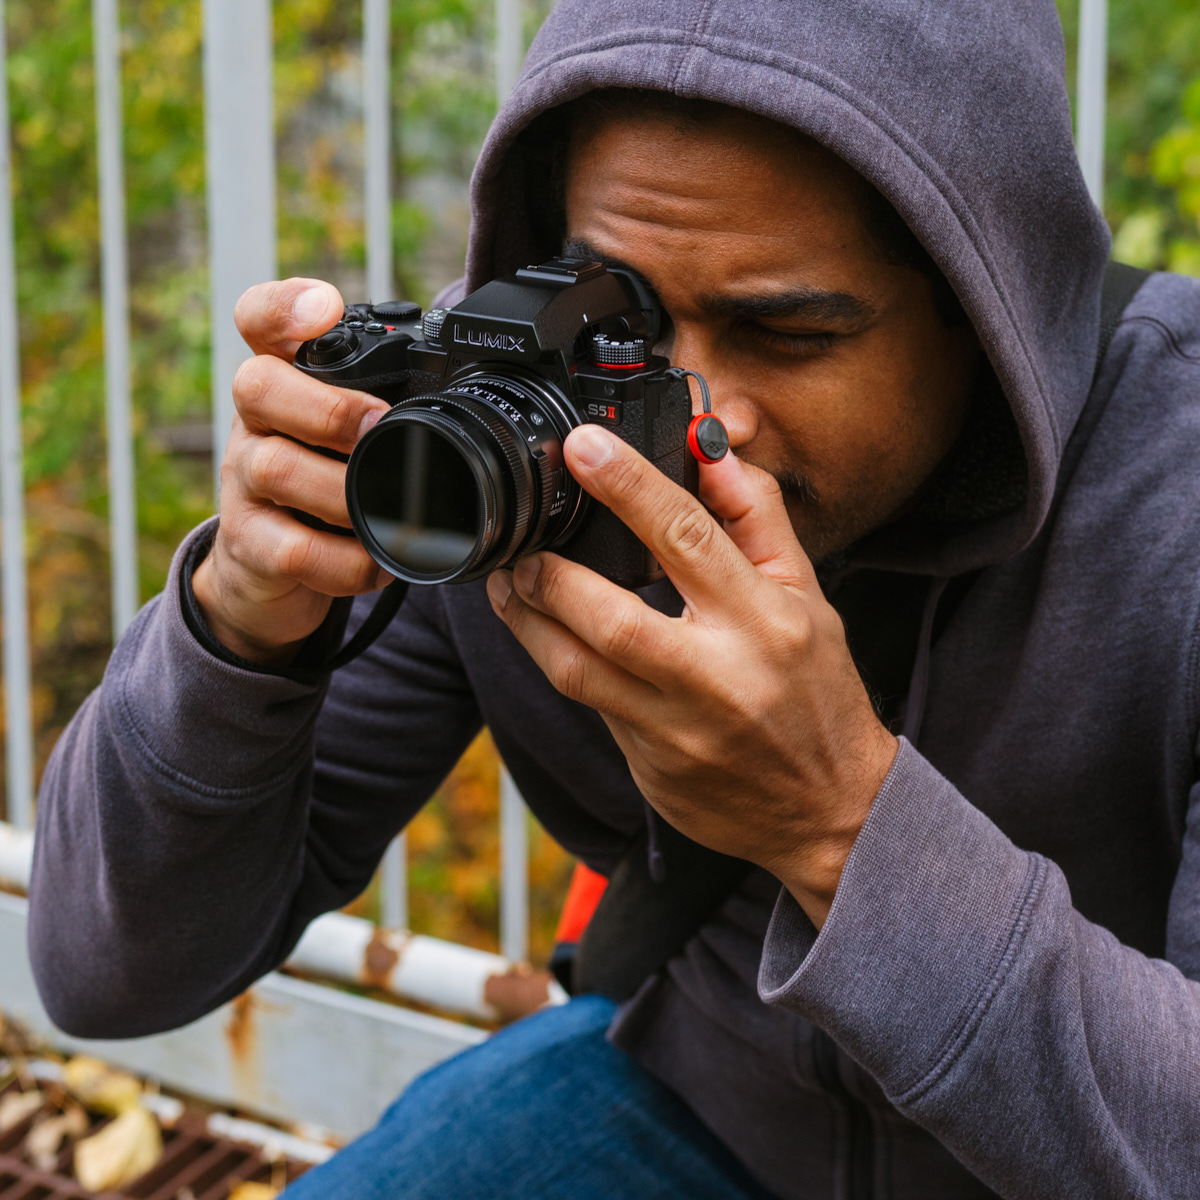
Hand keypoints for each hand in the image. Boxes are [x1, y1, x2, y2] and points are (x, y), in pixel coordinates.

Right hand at [192, 278, 391, 664]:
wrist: (268, 571)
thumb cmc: (325, 486)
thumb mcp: (349, 437)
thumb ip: (385, 406)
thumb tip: (467, 393)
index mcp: (284, 382)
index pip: (259, 319)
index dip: (285, 305)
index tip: (326, 306)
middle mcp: (253, 423)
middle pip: (256, 386)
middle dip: (327, 406)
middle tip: (379, 426)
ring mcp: (242, 483)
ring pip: (274, 468)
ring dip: (342, 491)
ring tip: (389, 510)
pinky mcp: (248, 545)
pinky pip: (292, 550)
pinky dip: (345, 562)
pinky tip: (377, 561)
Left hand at [486, 425, 896, 926]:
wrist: (829, 809)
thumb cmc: (818, 693)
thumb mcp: (807, 596)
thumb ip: (757, 520)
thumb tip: (711, 453)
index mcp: (765, 622)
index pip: (687, 538)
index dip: (628, 486)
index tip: (583, 449)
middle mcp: (719, 678)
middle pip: (612, 619)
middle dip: (552, 576)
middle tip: (522, 545)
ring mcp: (679, 731)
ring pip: (579, 671)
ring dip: (529, 622)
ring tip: (509, 585)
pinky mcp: (651, 767)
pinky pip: (591, 707)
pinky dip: (561, 663)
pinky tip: (546, 636)